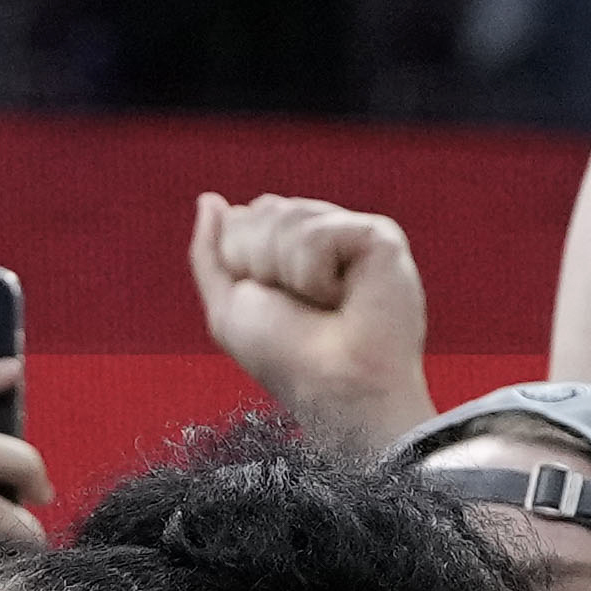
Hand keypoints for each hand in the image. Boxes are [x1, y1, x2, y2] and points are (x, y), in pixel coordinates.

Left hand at [189, 194, 434, 458]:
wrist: (334, 390)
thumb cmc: (288, 360)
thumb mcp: (229, 308)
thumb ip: (211, 253)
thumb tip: (208, 199)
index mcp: (293, 247)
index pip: (245, 217)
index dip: (243, 264)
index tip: (276, 306)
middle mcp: (325, 233)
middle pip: (263, 209)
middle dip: (261, 265)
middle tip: (300, 307)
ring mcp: (355, 233)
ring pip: (288, 217)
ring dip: (288, 275)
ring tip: (325, 306)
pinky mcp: (381, 237)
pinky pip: (318, 232)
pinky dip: (315, 276)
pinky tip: (344, 298)